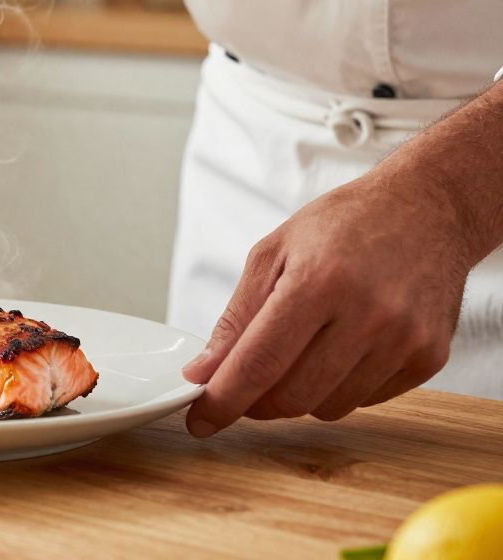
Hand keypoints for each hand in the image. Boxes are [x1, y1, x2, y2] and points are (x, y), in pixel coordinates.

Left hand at [181, 170, 467, 435]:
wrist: (428, 207)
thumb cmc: (344, 224)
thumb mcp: (273, 252)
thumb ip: (236, 318)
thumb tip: (204, 373)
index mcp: (319, 281)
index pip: (258, 363)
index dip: (223, 400)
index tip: (200, 421)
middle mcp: (368, 315)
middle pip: (292, 397)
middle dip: (256, 402)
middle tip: (244, 385)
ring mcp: (405, 339)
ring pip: (328, 407)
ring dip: (298, 394)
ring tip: (298, 352)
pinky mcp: (430, 357)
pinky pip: (365, 400)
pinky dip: (339, 386)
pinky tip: (340, 348)